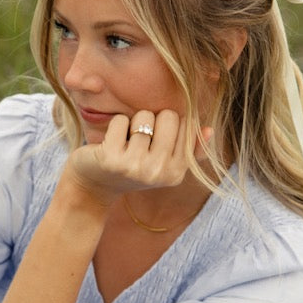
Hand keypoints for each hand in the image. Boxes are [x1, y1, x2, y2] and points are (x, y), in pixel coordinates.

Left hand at [67, 109, 205, 205]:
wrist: (93, 186)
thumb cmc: (131, 167)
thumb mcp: (163, 161)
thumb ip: (189, 148)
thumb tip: (209, 129)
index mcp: (177, 173)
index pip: (186, 123)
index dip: (167, 126)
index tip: (154, 144)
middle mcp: (159, 172)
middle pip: (169, 116)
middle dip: (152, 121)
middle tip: (138, 142)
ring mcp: (136, 167)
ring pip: (144, 116)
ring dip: (132, 124)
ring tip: (124, 145)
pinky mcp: (112, 159)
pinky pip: (121, 120)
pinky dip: (114, 126)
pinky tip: (110, 145)